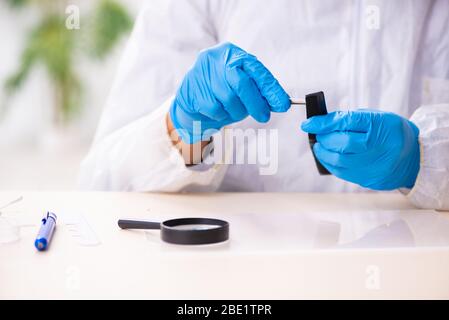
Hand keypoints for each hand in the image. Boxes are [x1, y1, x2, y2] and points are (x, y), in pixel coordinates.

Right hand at [170, 42, 289, 143]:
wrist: (190, 99)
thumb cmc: (220, 91)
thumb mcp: (240, 85)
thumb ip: (258, 90)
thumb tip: (279, 102)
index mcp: (231, 53)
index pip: (256, 70)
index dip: (271, 88)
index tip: (283, 104)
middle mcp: (215, 59)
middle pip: (242, 84)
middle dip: (256, 103)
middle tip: (264, 116)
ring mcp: (201, 74)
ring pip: (229, 99)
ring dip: (236, 112)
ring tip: (233, 111)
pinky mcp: (192, 90)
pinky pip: (215, 109)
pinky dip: (221, 115)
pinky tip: (217, 111)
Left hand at [301, 109, 419, 189]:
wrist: (413, 158)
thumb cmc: (392, 133)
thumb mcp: (377, 117)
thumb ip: (352, 119)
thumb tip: (324, 123)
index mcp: (382, 126)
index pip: (346, 122)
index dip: (323, 123)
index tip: (308, 123)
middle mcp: (379, 147)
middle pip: (341, 143)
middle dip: (324, 137)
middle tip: (317, 134)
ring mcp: (374, 166)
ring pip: (339, 160)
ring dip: (323, 152)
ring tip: (319, 145)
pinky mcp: (368, 179)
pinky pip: (342, 173)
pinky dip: (330, 163)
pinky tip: (326, 156)